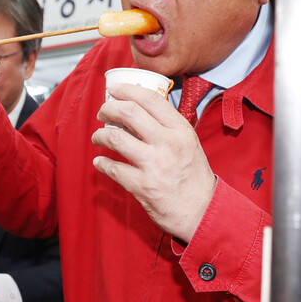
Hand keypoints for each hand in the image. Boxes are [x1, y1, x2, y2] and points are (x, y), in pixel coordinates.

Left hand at [91, 82, 216, 242]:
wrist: (203, 212)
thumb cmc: (194, 176)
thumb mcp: (188, 144)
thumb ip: (167, 127)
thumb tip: (137, 111)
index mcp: (180, 130)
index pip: (150, 99)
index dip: (128, 90)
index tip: (114, 89)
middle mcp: (168, 143)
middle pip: (129, 113)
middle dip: (108, 109)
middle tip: (102, 112)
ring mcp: (154, 165)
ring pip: (116, 139)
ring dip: (100, 135)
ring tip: (98, 137)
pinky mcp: (143, 187)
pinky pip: (113, 169)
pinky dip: (102, 163)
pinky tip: (100, 162)